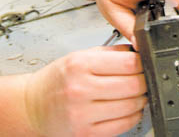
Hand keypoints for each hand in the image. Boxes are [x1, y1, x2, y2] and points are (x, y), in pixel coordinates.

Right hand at [24, 45, 146, 135]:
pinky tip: (129, 109)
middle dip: (146, 81)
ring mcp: (83, 114)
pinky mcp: (86, 133)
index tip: (145, 62)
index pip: (127, 62)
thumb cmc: (56, 81)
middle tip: (145, 78)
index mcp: (79, 65)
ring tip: (137, 94)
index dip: (143, 62)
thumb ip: (109, 52)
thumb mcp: (78, 57)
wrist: (33, 106)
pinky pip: (123, 125)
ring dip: (141, 99)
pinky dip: (133, 116)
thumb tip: (137, 51)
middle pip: (133, 85)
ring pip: (131, 106)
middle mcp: (80, 89)